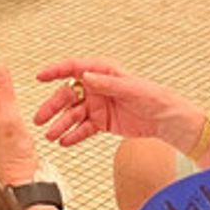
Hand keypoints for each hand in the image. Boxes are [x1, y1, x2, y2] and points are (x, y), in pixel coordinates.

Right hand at [33, 58, 178, 148]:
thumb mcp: (133, 88)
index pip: (75, 68)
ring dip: (60, 124)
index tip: (41, 76)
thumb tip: (86, 76)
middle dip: (53, 106)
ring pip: (73, 114)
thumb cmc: (157, 98)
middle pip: (68, 94)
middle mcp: (97, 88)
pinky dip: (73, 135)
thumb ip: (108, 83)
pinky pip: (84, 128)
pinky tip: (64, 141)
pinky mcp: (102, 123)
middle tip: (40, 119)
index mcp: (104, 72)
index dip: (56, 71)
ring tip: (51, 135)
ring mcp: (98, 106)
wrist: (169, 122)